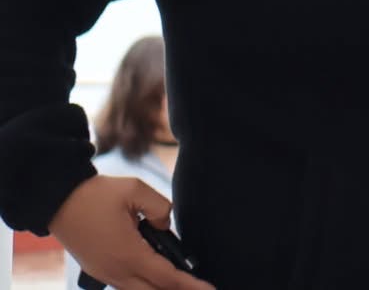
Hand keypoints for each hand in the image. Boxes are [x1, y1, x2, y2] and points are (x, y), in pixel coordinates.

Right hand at [49, 175, 213, 289]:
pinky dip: (144, 285)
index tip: (209, 289)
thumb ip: (160, 208)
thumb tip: (165, 226)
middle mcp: (116, 271)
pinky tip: (156, 278)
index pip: (167, 277)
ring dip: (159, 288)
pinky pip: (125, 286)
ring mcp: (104, 273)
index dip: (190, 284)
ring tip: (181, 284)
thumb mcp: (135, 190)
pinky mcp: (98, 270)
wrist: (57, 200)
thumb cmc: (95, 195)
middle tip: (199, 288)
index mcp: (128, 255)